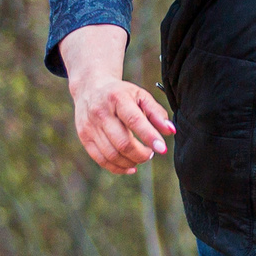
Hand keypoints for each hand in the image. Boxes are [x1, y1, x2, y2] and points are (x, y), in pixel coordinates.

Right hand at [58, 25, 174, 173]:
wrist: (90, 88)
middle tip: (151, 153)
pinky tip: (130, 166)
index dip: (149, 136)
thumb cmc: (121, 94)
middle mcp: (100, 112)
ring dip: (131, 162)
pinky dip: (118, 168)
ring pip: (112, 154)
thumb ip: (157, 113)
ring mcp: (90, 126)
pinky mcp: (84, 137)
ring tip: (141, 157)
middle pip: (122, 143)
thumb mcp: (140, 96)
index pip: (134, 120)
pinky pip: (101, 159)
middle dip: (141, 154)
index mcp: (117, 98)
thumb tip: (171, 131)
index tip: (162, 149)